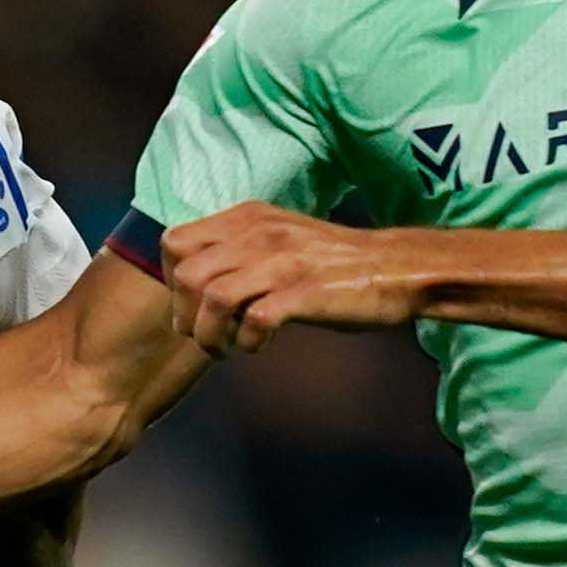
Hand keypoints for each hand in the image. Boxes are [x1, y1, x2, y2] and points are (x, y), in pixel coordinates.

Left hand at [152, 204, 412, 351]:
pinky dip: (247, 341)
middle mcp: (260, 233)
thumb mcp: (278, 237)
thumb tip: (193, 282)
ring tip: (225, 349)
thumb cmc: (333, 262)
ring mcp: (282, 262)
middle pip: (186, 275)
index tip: (190, 306)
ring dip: (209, 335)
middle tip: (203, 336)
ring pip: (212, 298)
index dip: (170, 281)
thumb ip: (238, 248)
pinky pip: (253, 319)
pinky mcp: (304, 292)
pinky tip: (258, 345)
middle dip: (184, 316)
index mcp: (248, 218)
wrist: (396, 267)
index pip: (175, 241)